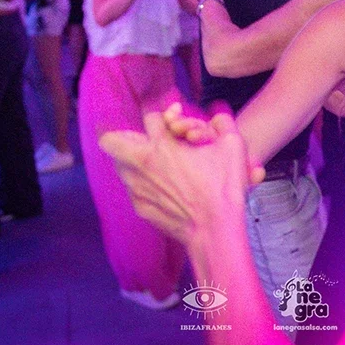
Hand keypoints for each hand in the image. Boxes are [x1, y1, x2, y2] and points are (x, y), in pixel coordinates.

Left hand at [99, 104, 263, 244]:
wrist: (215, 229)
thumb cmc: (224, 187)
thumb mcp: (233, 145)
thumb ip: (222, 122)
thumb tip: (214, 116)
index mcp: (163, 144)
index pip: (150, 116)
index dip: (165, 117)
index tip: (172, 124)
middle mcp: (143, 164)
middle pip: (111, 140)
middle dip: (121, 135)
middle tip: (139, 139)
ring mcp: (137, 187)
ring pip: (119, 165)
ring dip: (131, 160)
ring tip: (150, 164)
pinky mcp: (139, 206)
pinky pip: (131, 188)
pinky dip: (141, 183)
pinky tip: (160, 187)